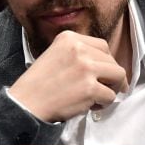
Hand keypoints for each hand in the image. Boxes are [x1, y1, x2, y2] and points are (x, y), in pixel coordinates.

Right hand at [9, 30, 127, 122]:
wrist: (26, 102)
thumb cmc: (40, 83)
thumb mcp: (56, 54)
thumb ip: (78, 53)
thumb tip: (107, 65)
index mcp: (69, 38)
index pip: (103, 46)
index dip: (106, 62)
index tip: (104, 73)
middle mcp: (79, 49)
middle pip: (113, 61)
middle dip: (111, 77)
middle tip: (101, 89)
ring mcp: (86, 68)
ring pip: (118, 76)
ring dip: (111, 89)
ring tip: (96, 97)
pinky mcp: (90, 88)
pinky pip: (110, 96)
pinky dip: (103, 104)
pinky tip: (89, 105)